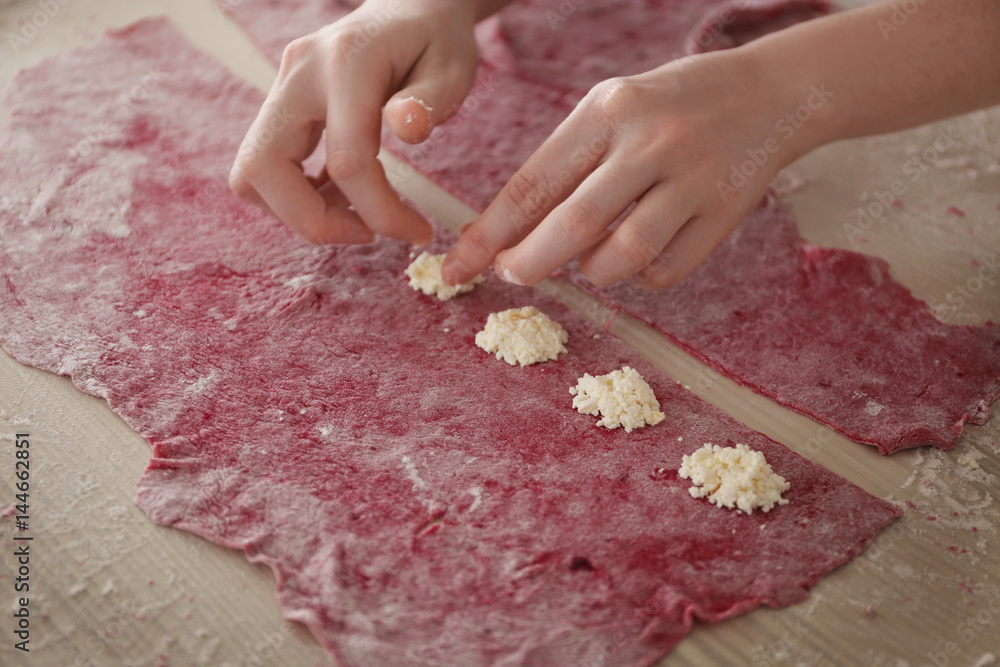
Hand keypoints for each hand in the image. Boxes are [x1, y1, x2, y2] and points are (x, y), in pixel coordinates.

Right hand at [229, 0, 481, 244]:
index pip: (346, 162)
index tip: (416, 233)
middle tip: (367, 232)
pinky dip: (296, 195)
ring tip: (355, 213)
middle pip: (262, 168)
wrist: (408, 7)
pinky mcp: (278, 103)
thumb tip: (408, 128)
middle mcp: (300, 73)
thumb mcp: (453, 67)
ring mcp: (281, 87)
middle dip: (313, 221)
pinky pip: (263, 165)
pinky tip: (342, 194)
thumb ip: (432, 99)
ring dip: (298, 211)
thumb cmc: (436, 41)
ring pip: (251, 173)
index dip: (380, 213)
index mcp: (347, 64)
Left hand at [443, 49, 815, 288]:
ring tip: (592, 260)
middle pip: (573, 225)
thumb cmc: (669, 107)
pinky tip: (641, 259)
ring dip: (594, 271)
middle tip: (513, 276)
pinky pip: (668, 269)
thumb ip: (566, 165)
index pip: (534, 181)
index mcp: (607, 110)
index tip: (462, 263)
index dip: (492, 231)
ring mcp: (692, 178)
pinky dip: (643, 277)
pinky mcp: (726, 211)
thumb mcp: (612, 110)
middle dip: (530, 262)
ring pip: (623, 255)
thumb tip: (510, 234)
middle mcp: (649, 141)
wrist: (768, 94)